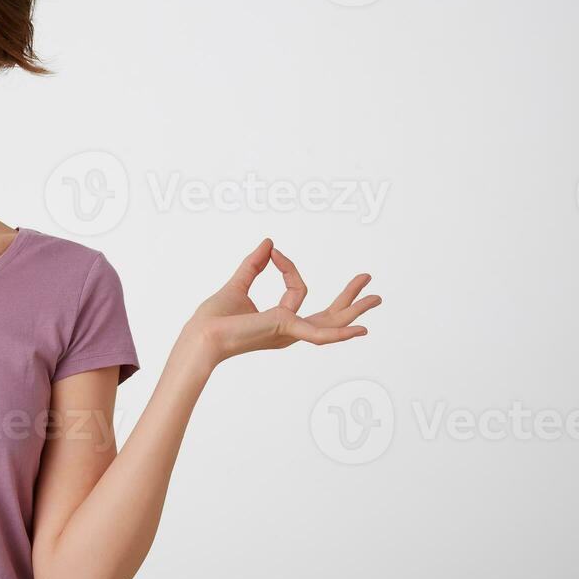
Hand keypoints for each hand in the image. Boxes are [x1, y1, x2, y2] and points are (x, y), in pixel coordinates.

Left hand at [182, 238, 380, 365]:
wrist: (201, 335)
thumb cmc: (213, 320)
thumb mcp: (237, 285)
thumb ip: (254, 265)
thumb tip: (269, 243)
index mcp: (280, 321)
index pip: (298, 290)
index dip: (288, 267)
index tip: (274, 251)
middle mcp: (289, 330)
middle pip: (327, 314)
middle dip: (349, 298)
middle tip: (368, 280)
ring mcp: (290, 332)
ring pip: (331, 321)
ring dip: (354, 308)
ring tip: (376, 297)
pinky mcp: (286, 330)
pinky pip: (320, 334)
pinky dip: (341, 333)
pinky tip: (361, 331)